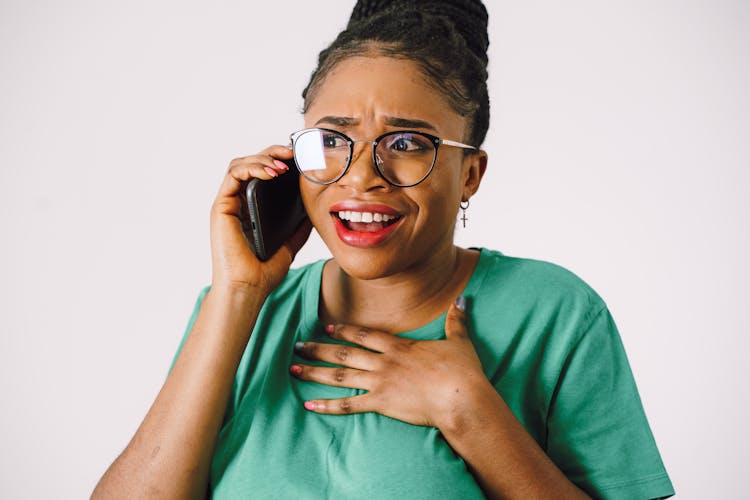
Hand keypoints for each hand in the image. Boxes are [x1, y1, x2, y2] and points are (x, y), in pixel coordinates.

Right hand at [210, 145, 311, 294]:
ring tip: (284, 164)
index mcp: (251, 209)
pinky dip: (253, 167)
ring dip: (264, 158)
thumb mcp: (290, 245)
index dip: (279, 161)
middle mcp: (237, 202)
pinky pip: (233, 174)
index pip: (262, 174)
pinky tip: (272, 173)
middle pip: (251, 163)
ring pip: (241, 164)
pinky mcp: (221, 206)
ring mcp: (228, 203)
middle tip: (293, 152)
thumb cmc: (263, 272)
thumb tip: (314, 212)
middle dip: (273, 152)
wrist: (248, 288)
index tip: (299, 159)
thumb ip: (298, 228)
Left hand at [290, 298, 489, 429]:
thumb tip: (462, 300)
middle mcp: (384, 361)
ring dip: (315, 372)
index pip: (365, 334)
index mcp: (400, 346)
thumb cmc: (463, 372)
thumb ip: (456, 320)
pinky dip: (328, 405)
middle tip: (298, 346)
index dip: (344, 330)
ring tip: (294, 369)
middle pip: (344, 352)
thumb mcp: (459, 341)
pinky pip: (349, 405)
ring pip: (340, 375)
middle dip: (319, 348)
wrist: (461, 397)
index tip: (328, 327)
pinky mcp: (381, 403)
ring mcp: (380, 382)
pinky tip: (310, 405)